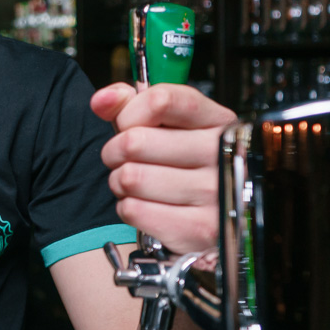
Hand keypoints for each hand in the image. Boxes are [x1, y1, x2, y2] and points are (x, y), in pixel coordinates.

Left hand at [90, 83, 235, 255]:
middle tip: (125, 159)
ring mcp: (215, 194)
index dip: (129, 112)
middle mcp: (222, 155)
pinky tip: (147, 204)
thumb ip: (133, 103)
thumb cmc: (192, 164)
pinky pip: (133, 210)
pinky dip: (129, 208)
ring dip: (121, 182)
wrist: (227, 216)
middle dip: (115, 151)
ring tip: (137, 184)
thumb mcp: (174, 125)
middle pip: (135, 141)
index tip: (126, 123)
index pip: (161, 101)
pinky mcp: (199, 229)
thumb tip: (102, 101)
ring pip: (130, 178)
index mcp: (218, 122)